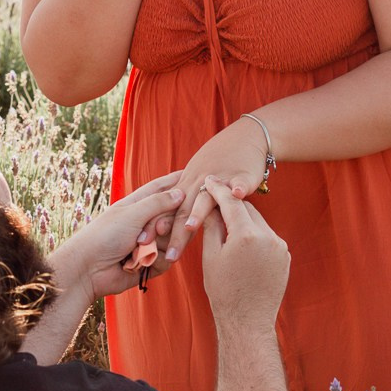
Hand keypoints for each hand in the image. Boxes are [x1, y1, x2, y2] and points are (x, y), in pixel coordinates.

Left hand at [50, 173, 184, 301]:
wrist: (88, 269)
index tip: (192, 172)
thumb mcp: (132, 213)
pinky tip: (140, 264)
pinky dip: (156, 261)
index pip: (161, 188)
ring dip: (159, 245)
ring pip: (173, 240)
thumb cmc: (105, 235)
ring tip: (139, 248)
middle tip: (157, 230)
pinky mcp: (150, 263)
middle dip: (166, 225)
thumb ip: (158, 202)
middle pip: (173, 217)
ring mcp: (148, 243)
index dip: (176, 181)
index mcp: (137, 204)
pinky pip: (167, 260)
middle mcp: (145, 222)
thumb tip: (181, 192)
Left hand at [159, 118, 269, 263]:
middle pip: (182, 210)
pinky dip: (237, 188)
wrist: (247, 135)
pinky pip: (239, 182)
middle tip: (167, 255)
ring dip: (197, 212)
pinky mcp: (242, 174)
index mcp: (185, 184)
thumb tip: (169, 232)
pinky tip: (237, 194)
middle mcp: (199, 182)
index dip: (154, 224)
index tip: (143, 242)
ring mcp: (220, 178)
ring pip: (206, 197)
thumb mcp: (197, 179)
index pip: (165, 208)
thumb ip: (185, 203)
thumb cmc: (220, 162)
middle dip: (174, 234)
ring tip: (189, 227)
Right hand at [201, 176, 289, 328]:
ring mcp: (280, 247)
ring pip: (258, 222)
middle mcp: (268, 237)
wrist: (247, 321)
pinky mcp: (285, 257)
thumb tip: (210, 205)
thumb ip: (212, 226)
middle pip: (247, 209)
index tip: (209, 181)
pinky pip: (267, 237)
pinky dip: (254, 234)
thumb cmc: (223, 291)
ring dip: (243, 219)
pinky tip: (241, 242)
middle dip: (231, 204)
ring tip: (226, 222)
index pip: (231, 202)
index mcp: (247, 235)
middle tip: (214, 199)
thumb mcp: (211, 255)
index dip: (218, 190)